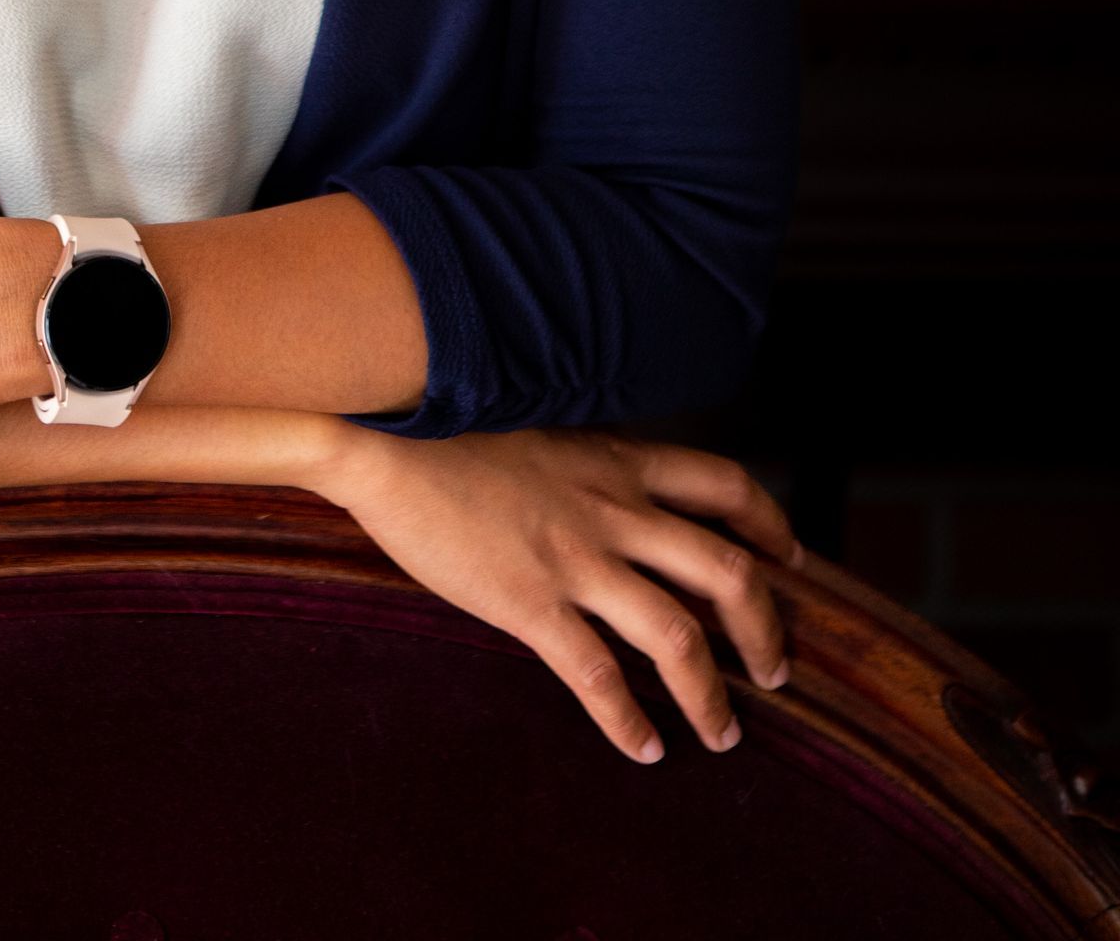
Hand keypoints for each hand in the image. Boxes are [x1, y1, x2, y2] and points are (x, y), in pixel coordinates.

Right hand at [319, 424, 799, 763]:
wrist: (384, 433)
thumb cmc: (446, 426)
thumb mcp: (538, 427)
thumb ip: (581, 462)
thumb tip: (601, 490)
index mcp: (616, 461)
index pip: (724, 484)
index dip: (770, 524)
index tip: (791, 557)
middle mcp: (612, 509)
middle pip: (727, 571)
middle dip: (765, 629)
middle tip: (776, 671)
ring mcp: (575, 557)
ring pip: (679, 636)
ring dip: (711, 694)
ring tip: (724, 733)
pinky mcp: (529, 601)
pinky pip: (598, 675)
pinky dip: (628, 722)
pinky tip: (641, 750)